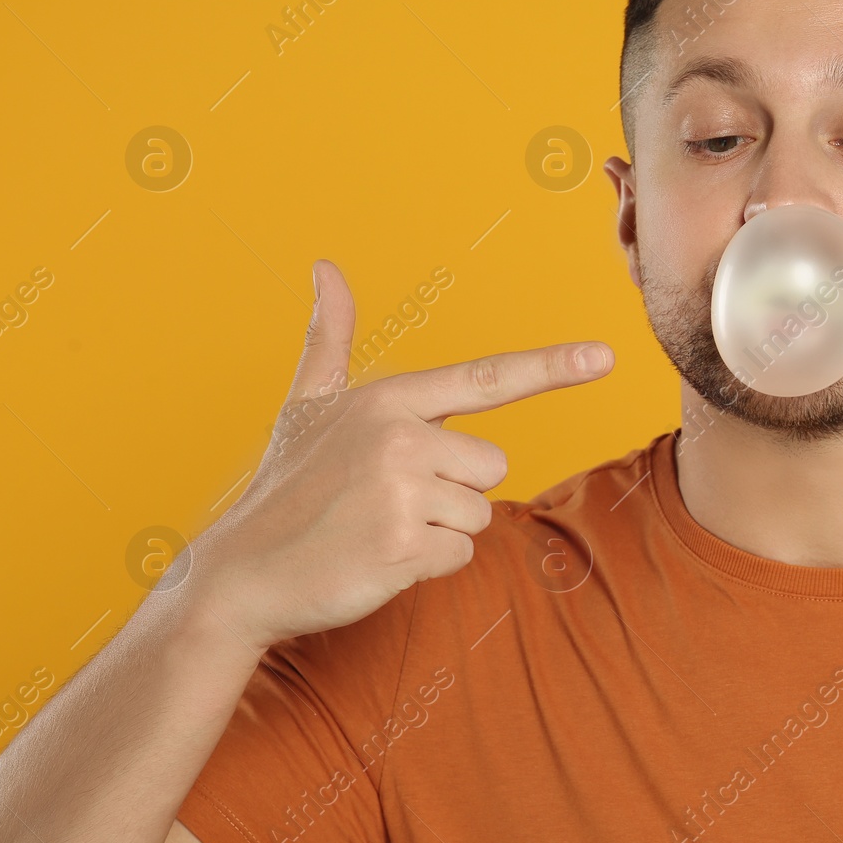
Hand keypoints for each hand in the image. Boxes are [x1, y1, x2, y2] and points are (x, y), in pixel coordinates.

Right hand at [186, 259, 613, 651]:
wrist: (239, 575)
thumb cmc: (282, 489)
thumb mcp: (304, 406)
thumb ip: (328, 338)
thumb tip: (326, 267)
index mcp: (387, 400)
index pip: (484, 378)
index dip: (551, 367)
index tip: (604, 357)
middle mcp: (400, 437)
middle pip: (492, 465)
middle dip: (453, 490)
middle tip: (386, 500)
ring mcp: (403, 492)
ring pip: (479, 514)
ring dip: (439, 531)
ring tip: (376, 528)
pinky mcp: (405, 545)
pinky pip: (460, 555)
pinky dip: (425, 566)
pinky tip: (376, 558)